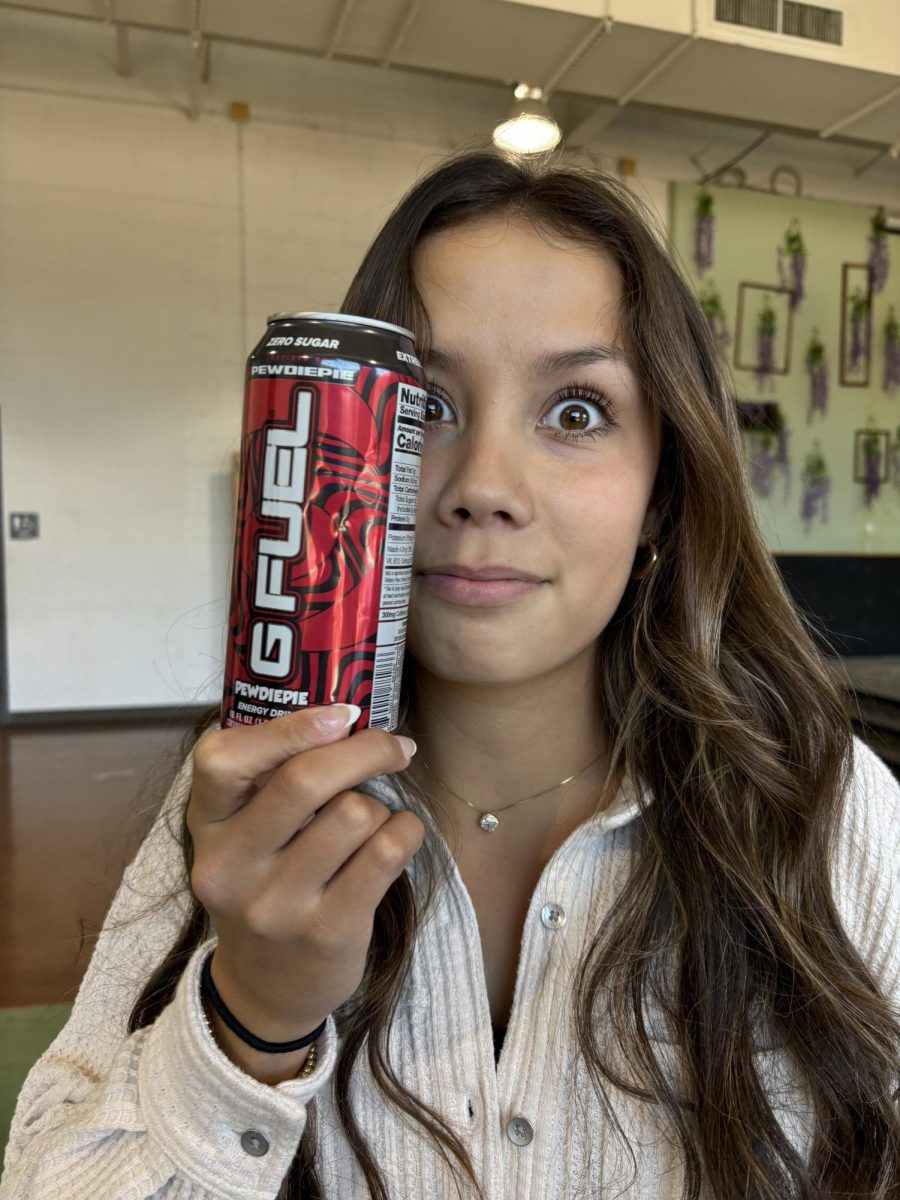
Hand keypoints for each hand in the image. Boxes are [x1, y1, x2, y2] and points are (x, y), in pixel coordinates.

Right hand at [188, 708, 421, 1054]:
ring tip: (372, 822)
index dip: (289, 727)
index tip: (342, 713)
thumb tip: (345, 714)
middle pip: (304, 780)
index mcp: (207, 827)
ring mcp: (277, 905)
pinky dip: (406, 831)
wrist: (264, 989)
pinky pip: (386, 853)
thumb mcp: (242, 835)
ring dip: (379, 806)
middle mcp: (232, 867)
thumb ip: (269, 780)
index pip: (223, 759)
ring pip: (354, 814)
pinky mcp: (327, 932)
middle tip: (394, 746)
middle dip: (364, 750)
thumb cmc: (265, 885)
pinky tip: (398, 837)